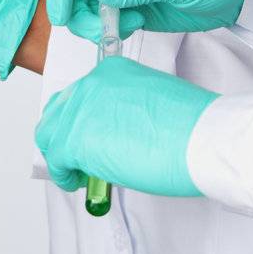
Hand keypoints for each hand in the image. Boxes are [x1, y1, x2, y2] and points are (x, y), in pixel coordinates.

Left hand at [35, 56, 217, 195]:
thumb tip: (114, 136)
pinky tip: (78, 182)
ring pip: (50, 134)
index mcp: (112, 71)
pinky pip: (57, 160)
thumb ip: (127, 112)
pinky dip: (64, 175)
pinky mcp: (76, 139)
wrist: (203, 138)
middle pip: (58, 111)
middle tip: (78, 159)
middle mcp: (92, 84)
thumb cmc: (192, 126)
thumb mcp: (154, 102)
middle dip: (63, 136)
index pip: (80, 95)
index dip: (81, 121)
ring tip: (77, 174)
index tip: (89, 137)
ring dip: (61, 156)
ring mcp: (81, 110)